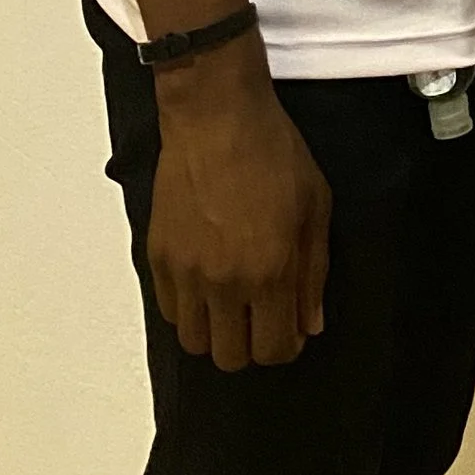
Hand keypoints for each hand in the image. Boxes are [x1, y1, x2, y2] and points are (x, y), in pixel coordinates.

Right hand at [147, 38, 331, 370]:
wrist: (217, 117)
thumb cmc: (274, 152)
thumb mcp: (315, 205)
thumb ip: (314, 272)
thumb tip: (310, 324)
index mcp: (270, 272)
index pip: (273, 349)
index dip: (285, 345)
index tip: (289, 327)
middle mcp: (225, 283)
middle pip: (230, 357)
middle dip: (250, 344)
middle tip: (261, 315)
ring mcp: (186, 273)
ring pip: (195, 342)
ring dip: (216, 330)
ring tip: (231, 300)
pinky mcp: (158, 257)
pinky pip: (169, 310)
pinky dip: (188, 307)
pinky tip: (205, 280)